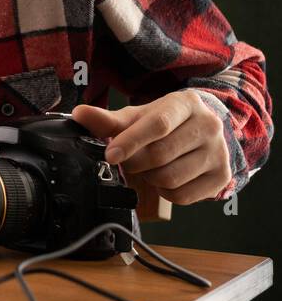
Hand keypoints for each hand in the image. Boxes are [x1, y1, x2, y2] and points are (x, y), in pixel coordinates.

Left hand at [71, 92, 232, 204]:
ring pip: (170, 178)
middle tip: (126, 160)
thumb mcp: (138, 116)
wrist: (202, 129)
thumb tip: (79, 114)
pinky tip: (163, 178)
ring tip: (147, 167)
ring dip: (148, 178)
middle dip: (134, 162)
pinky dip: (164, 193)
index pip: (158, 125)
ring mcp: (219, 153)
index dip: (130, 141)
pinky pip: (182, 197)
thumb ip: (108, 119)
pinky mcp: (222, 177)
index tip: (110, 154)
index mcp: (186, 104)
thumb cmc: (164, 121)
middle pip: (161, 155)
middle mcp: (209, 126)